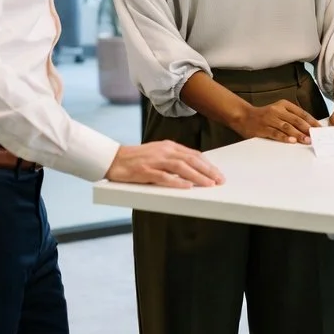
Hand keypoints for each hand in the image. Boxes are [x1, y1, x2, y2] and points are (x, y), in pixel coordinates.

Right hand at [106, 142, 223, 188]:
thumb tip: (193, 171)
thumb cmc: (137, 159)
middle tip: (219, 180)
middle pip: (191, 160)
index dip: (207, 164)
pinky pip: (163, 176)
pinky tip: (187, 186)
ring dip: (197, 176)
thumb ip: (174, 160)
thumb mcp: (158, 154)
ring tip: (209, 184)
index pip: (193, 154)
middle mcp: (164, 151)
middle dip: (208, 170)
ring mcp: (154, 160)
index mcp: (168, 146)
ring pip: (181, 167)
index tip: (218, 173)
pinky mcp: (145, 171)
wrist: (113, 159)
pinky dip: (176, 181)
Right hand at [237, 99, 321, 143]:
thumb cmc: (264, 115)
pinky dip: (284, 137)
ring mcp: (270, 119)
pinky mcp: (263, 128)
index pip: (301, 113)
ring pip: (287, 127)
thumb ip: (291, 117)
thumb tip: (308, 128)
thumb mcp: (278, 111)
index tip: (319, 128)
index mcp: (283, 104)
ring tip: (306, 140)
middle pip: (295, 120)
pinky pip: (275, 133)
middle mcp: (277, 110)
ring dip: (298, 134)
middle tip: (315, 136)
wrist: (244, 116)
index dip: (311, 121)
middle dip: (307, 129)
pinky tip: (291, 141)